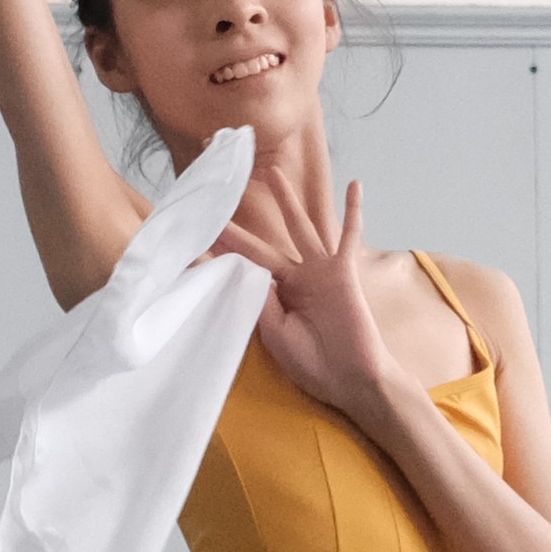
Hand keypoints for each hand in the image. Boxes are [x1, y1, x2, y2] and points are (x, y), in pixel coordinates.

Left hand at [219, 176, 394, 416]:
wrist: (352, 379)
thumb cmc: (314, 364)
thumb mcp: (276, 334)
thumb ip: (262, 302)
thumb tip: (245, 271)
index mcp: (276, 296)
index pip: (243, 269)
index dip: (222, 254)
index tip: (197, 237)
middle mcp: (295, 278)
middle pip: (261, 243)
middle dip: (238, 224)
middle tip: (220, 197)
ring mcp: (319, 271)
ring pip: (300, 227)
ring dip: (288, 201)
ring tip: (273, 172)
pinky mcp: (343, 271)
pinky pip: (348, 236)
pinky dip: (353, 211)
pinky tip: (354, 184)